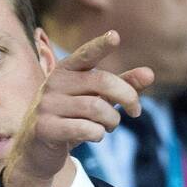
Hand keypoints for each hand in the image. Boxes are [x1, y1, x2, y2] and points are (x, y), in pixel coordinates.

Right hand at [3, 29, 153, 186]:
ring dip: (112, 120)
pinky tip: (95, 136)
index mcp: (66, 70)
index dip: (100, 45)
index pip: (86, 54)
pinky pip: (85, 129)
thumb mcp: (95, 100)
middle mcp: (54, 83)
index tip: (115, 36)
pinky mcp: (45, 128)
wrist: (36, 151)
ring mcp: (47, 105)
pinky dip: (98, 134)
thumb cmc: (70, 119)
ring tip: (110, 126)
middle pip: (102, 82)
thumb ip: (121, 86)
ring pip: (96, 108)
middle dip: (127, 97)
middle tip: (136, 111)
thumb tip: (150, 74)